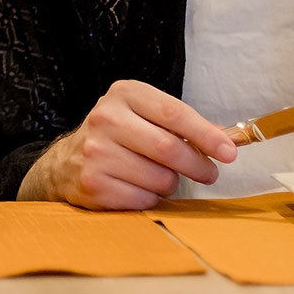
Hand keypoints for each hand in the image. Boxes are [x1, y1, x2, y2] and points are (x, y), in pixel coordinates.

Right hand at [19, 80, 238, 209]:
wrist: (65, 162)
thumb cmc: (118, 136)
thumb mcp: (144, 115)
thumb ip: (181, 124)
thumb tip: (227, 140)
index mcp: (124, 94)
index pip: (175, 113)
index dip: (207, 135)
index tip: (229, 152)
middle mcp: (106, 118)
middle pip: (169, 148)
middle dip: (198, 166)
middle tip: (208, 174)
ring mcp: (96, 152)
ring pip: (160, 178)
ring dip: (170, 184)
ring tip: (159, 177)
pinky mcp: (92, 183)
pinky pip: (143, 199)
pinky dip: (150, 199)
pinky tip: (137, 188)